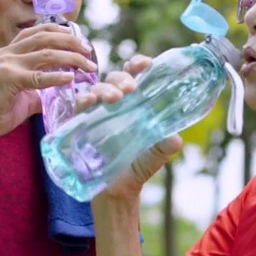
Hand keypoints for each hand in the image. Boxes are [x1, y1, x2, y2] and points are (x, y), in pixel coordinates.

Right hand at [0, 24, 96, 142]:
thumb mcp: (21, 95)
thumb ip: (40, 88)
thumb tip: (66, 87)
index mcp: (6, 53)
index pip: (35, 32)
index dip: (58, 31)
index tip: (77, 38)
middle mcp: (6, 54)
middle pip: (44, 37)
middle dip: (70, 41)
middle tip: (88, 50)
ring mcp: (6, 65)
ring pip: (46, 53)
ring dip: (71, 58)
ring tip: (88, 65)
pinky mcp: (8, 80)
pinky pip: (39, 77)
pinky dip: (57, 77)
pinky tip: (71, 79)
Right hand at [78, 54, 181, 204]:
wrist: (117, 193)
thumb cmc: (136, 168)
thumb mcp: (154, 157)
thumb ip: (164, 147)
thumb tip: (176, 138)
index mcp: (135, 105)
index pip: (135, 77)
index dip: (138, 65)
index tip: (145, 63)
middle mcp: (116, 105)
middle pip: (115, 79)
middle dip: (122, 77)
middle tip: (130, 87)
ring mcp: (98, 114)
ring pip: (97, 89)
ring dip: (105, 89)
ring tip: (115, 99)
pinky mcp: (82, 125)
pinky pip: (79, 106)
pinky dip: (83, 100)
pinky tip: (89, 103)